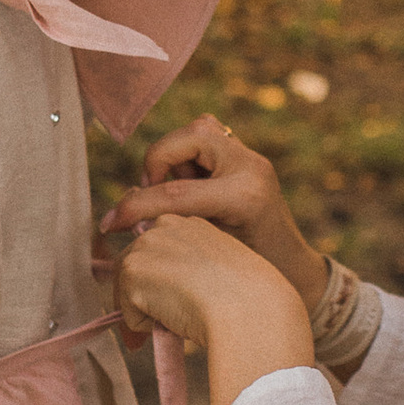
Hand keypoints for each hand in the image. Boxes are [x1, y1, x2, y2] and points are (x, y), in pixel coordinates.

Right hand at [101, 112, 328, 308]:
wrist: (293, 272)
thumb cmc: (251, 274)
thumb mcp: (207, 256)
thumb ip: (168, 229)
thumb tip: (119, 218)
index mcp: (244, 196)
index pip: (174, 193)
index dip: (134, 207)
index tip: (110, 224)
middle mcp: (250, 166)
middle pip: (189, 136)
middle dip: (159, 163)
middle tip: (153, 194)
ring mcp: (250, 157)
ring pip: (197, 130)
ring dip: (174, 158)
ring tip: (174, 194)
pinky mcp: (245, 157)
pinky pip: (206, 138)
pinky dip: (187, 156)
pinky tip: (189, 186)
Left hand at [113, 217, 313, 404]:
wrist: (250, 307)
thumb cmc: (249, 300)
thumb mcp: (220, 273)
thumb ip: (191, 272)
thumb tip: (162, 295)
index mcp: (190, 223)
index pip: (157, 251)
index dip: (159, 281)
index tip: (174, 299)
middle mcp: (164, 226)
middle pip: (134, 268)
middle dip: (139, 298)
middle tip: (163, 323)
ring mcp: (146, 246)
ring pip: (130, 291)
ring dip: (147, 313)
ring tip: (179, 323)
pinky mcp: (134, 271)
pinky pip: (128, 314)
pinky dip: (146, 328)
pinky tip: (176, 321)